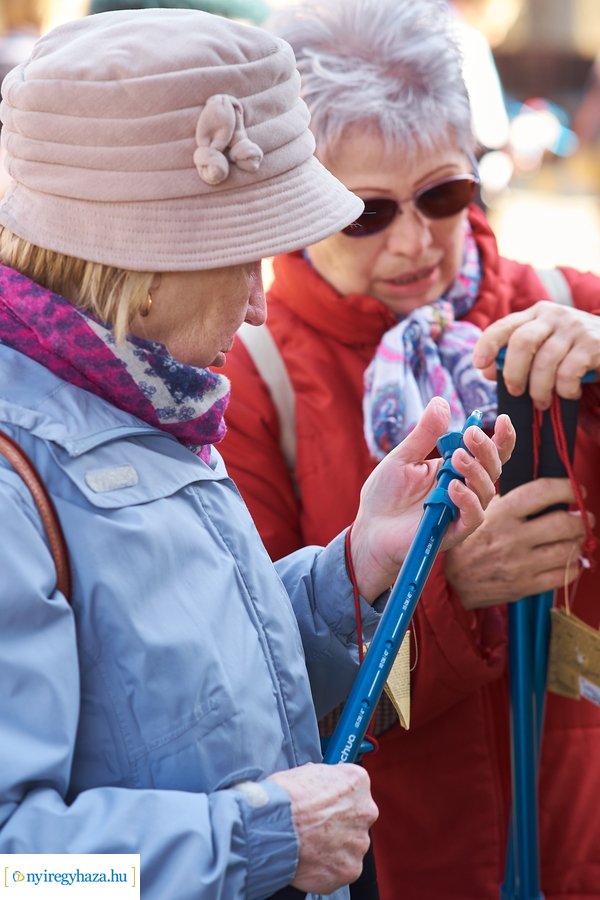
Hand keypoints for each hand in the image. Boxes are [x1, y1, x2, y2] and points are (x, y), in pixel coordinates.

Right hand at [268, 762, 376, 894]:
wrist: (271, 828)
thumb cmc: (283, 798)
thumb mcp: (306, 771)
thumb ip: (324, 780)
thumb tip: (320, 788)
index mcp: (356, 781)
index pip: (354, 789)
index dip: (336, 798)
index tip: (326, 804)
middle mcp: (365, 811)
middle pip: (356, 818)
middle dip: (339, 823)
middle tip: (316, 826)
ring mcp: (359, 842)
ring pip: (351, 845)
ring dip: (334, 846)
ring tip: (309, 844)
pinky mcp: (350, 868)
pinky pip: (342, 868)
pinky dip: (328, 867)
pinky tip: (310, 859)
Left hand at [350, 397, 514, 600]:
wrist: (370, 529)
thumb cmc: (385, 495)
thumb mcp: (403, 457)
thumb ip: (424, 434)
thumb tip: (441, 401)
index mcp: (455, 469)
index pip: (488, 452)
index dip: (501, 437)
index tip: (503, 418)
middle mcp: (465, 489)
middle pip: (493, 468)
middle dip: (487, 449)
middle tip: (471, 434)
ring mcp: (460, 511)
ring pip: (486, 491)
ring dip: (476, 471)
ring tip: (457, 457)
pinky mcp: (453, 532)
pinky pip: (473, 517)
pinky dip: (468, 501)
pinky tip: (454, 488)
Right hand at [445, 478, 591, 607]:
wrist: (451, 581)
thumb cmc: (470, 542)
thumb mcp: (482, 512)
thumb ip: (512, 501)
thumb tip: (549, 493)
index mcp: (502, 513)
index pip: (544, 492)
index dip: (568, 488)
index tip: (576, 491)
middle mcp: (513, 537)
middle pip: (564, 524)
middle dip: (582, 520)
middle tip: (583, 519)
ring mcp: (520, 564)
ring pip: (569, 550)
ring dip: (579, 543)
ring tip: (576, 539)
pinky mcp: (525, 586)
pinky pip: (563, 575)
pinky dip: (573, 566)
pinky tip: (568, 560)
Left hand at [472, 301, 599, 408]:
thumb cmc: (572, 351)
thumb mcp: (543, 348)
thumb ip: (515, 357)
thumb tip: (487, 371)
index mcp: (535, 314)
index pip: (503, 325)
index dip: (487, 345)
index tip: (479, 365)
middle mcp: (554, 316)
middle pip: (522, 342)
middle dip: (513, 372)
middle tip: (515, 392)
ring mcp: (575, 327)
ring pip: (545, 361)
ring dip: (539, 389)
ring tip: (542, 402)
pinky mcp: (593, 344)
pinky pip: (568, 372)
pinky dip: (564, 390)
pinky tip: (569, 394)